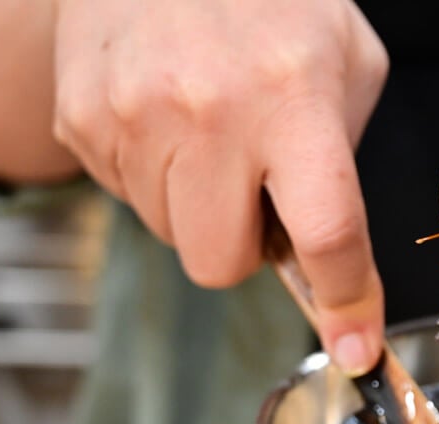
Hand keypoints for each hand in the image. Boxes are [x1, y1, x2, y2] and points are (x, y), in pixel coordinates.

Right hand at [52, 0, 389, 374]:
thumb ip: (345, 157)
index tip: (356, 348)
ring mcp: (133, 117)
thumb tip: (333, 256)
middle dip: (247, 247)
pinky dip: (157, 178)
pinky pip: (128, 199)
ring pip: (174, 238)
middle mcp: (210, 114)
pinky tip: (172, 121)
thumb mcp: (348, 60)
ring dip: (202, 208)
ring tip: (213, 135)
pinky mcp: (82, 118)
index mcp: (294, 101)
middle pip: (223, 265)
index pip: (327, 235)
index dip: (346, 304)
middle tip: (259, 189)